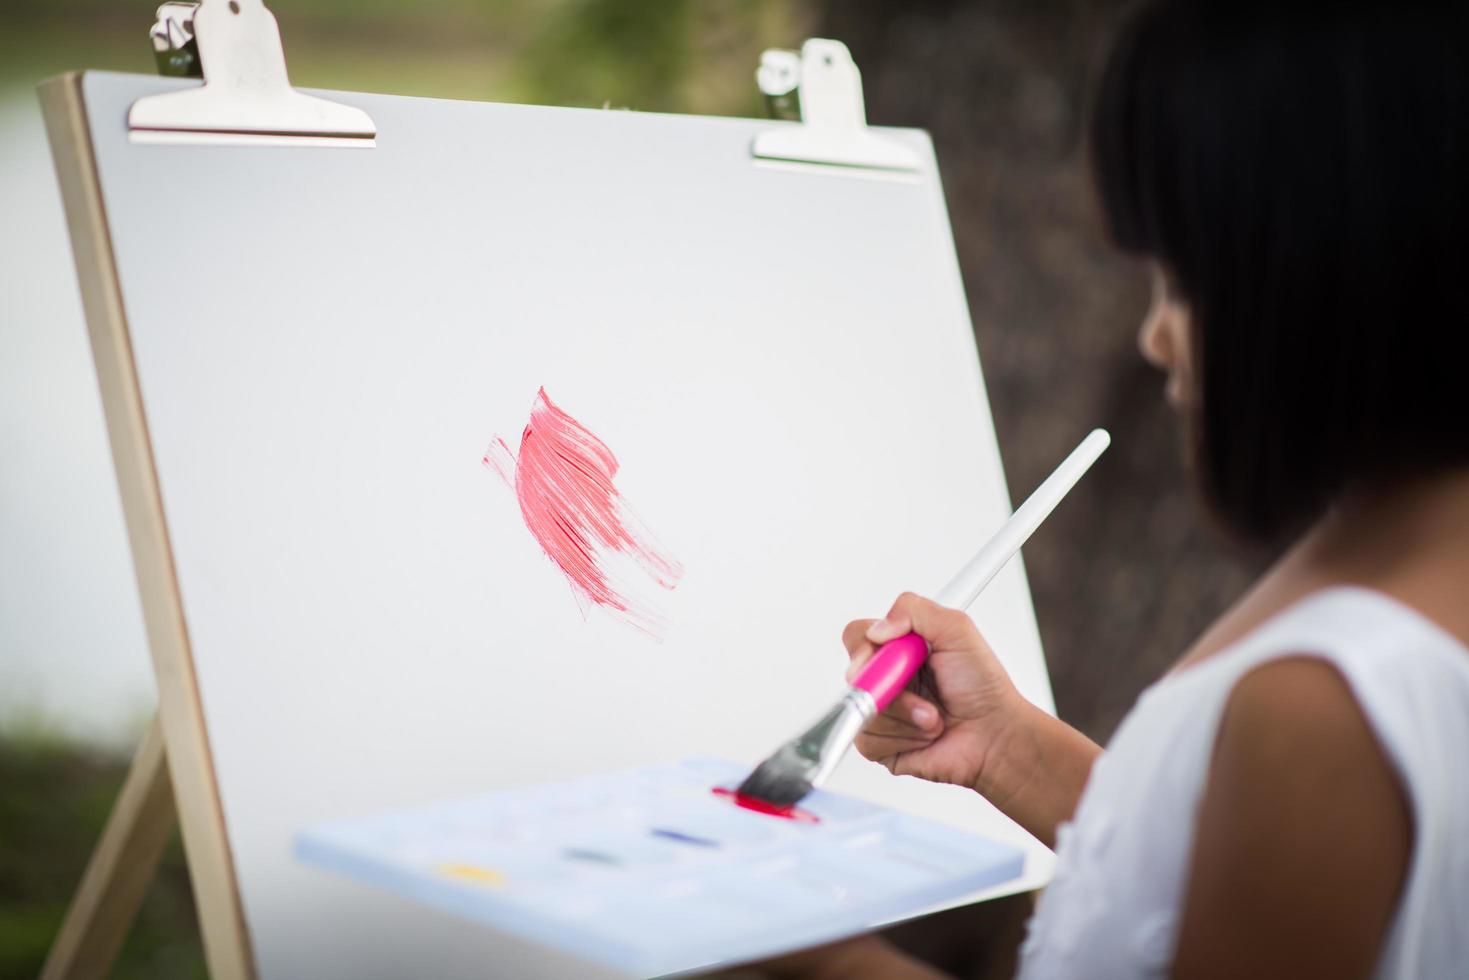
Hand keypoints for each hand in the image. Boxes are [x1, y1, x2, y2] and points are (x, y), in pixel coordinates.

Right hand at [844, 592, 1022, 790]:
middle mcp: (887, 678)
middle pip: (854, 676)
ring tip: (932, 716)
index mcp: (899, 648)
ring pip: (862, 710)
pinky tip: (923, 735)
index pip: (858, 636)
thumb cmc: (983, 688)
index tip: (886, 659)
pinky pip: (868, 740)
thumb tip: (877, 629)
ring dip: (904, 715)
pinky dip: (901, 738)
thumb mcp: (958, 630)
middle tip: (918, 692)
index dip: (863, 649)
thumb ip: (914, 609)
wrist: (995, 737)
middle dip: (891, 689)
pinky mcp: (881, 743)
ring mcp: (883, 711)